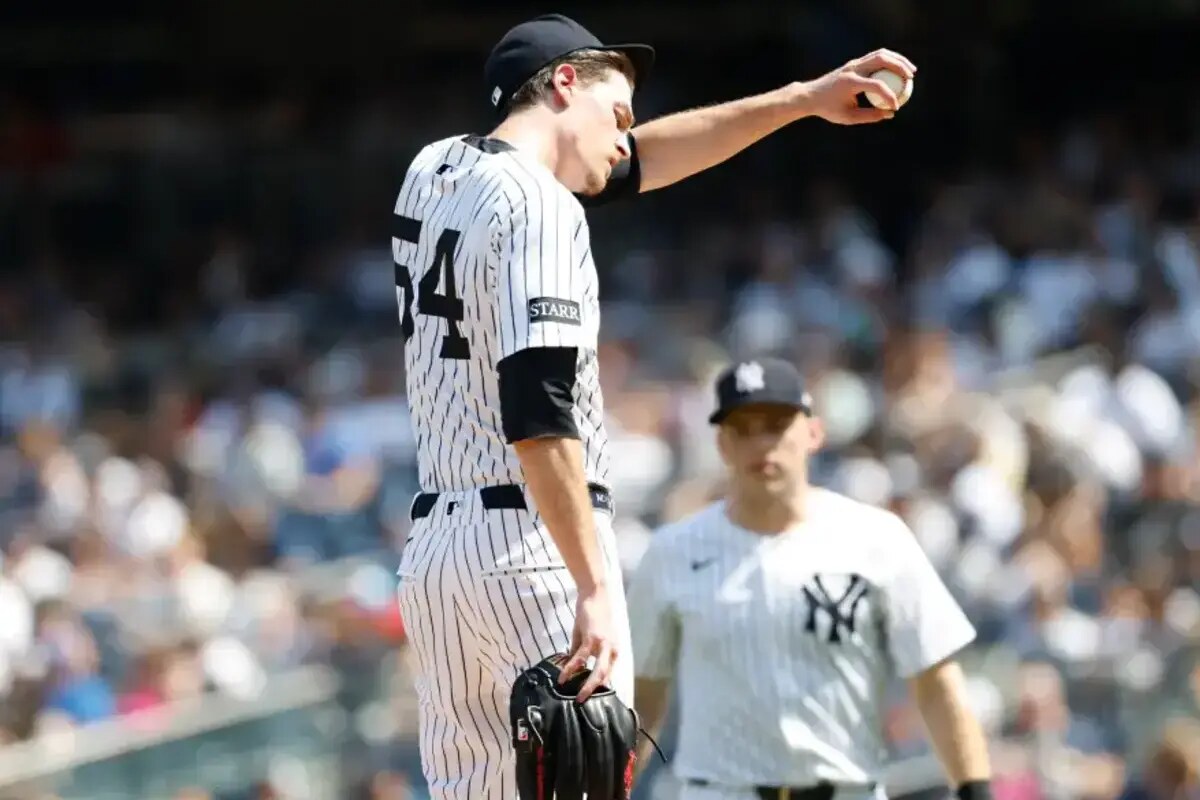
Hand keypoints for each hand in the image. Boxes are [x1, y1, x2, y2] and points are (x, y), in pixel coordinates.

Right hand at [559, 584, 617, 702]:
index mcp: (612, 651)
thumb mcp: (586, 636)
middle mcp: (611, 650)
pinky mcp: (593, 638)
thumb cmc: (592, 615)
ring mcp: (604, 645)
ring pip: (597, 671)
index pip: (607, 674)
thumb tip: (572, 665)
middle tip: (583, 702)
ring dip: (585, 685)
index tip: (589, 698)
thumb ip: (580, 651)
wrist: (595, 594)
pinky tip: (563, 676)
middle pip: (605, 676)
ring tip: (575, 696)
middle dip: (594, 691)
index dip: (598, 687)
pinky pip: (581, 658)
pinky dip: (572, 668)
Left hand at [796, 49, 916, 124]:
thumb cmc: (829, 109)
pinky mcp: (855, 63)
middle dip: (900, 66)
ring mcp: (854, 63)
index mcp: (850, 83)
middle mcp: (853, 69)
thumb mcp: (848, 117)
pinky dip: (890, 61)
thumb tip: (890, 113)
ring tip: (910, 70)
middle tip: (912, 77)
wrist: (811, 95)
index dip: (889, 95)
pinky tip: (899, 70)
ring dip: (897, 59)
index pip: (876, 85)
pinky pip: (876, 57)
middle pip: (881, 59)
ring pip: (880, 54)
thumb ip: (870, 115)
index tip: (896, 106)